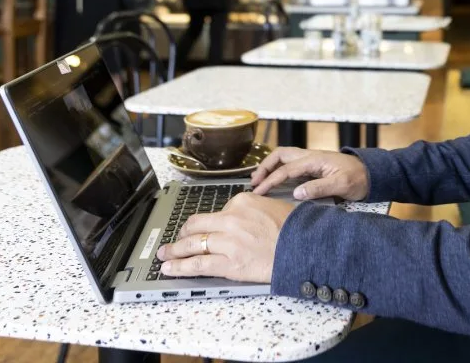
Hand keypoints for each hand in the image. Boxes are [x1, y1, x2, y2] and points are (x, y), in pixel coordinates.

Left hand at [156, 193, 293, 282]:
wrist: (305, 247)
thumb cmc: (294, 228)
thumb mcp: (270, 205)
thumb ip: (250, 209)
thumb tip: (237, 216)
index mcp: (241, 202)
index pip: (216, 211)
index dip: (208, 223)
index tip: (201, 229)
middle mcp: (231, 219)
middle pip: (196, 225)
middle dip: (183, 234)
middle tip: (174, 240)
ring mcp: (228, 242)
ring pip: (192, 245)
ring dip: (175, 251)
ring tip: (164, 255)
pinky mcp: (229, 263)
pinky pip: (199, 264)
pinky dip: (181, 267)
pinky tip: (170, 269)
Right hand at [251, 148, 368, 201]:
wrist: (372, 174)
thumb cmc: (359, 178)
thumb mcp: (341, 184)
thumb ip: (319, 188)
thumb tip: (297, 192)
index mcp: (314, 160)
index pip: (286, 170)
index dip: (270, 181)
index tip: (259, 192)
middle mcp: (310, 157)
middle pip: (280, 155)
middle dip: (265, 167)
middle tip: (254, 182)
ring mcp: (312, 161)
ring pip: (285, 158)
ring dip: (270, 167)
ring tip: (260, 180)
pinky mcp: (314, 167)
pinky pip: (292, 165)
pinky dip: (280, 170)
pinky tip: (276, 180)